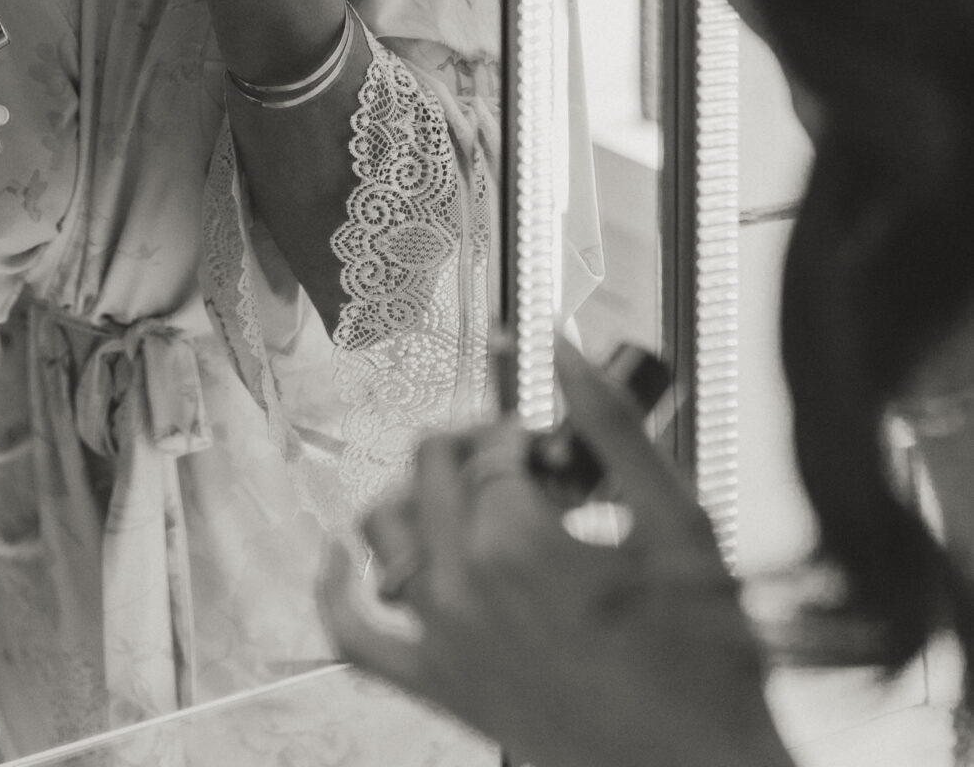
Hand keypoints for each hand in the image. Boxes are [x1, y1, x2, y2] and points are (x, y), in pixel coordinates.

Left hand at [321, 336, 790, 766]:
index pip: (493, 446)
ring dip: (418, 495)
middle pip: (434, 469)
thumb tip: (564, 348)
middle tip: (528, 467)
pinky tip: (339, 555)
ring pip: (386, 528)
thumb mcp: (678, 524)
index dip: (527, 435)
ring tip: (471, 497)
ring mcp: (443, 643)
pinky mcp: (440, 691)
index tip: (559, 449)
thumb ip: (614, 426)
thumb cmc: (703, 663)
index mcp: (519, 542)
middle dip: (478, 451)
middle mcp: (464, 588)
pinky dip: (336, 589)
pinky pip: (354, 636)